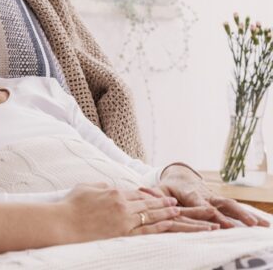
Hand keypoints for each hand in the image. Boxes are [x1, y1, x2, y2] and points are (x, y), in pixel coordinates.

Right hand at [62, 183, 188, 242]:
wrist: (64, 224)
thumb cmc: (71, 205)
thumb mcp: (85, 187)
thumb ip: (100, 185)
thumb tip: (108, 186)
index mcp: (113, 192)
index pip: (136, 193)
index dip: (149, 195)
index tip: (158, 195)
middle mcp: (122, 205)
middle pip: (148, 203)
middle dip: (163, 202)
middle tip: (174, 202)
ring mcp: (124, 220)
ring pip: (151, 215)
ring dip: (166, 213)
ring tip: (177, 211)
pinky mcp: (123, 234)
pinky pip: (146, 230)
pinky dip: (159, 226)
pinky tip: (168, 224)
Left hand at [144, 165, 269, 228]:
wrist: (179, 176)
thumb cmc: (167, 187)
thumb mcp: (158, 189)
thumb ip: (153, 194)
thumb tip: (141, 191)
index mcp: (190, 192)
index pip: (200, 204)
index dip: (209, 213)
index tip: (220, 222)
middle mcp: (205, 194)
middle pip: (222, 204)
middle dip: (236, 214)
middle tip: (249, 224)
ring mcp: (215, 197)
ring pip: (232, 205)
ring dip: (247, 214)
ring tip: (262, 225)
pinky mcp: (220, 201)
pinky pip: (236, 208)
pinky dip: (250, 215)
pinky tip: (264, 224)